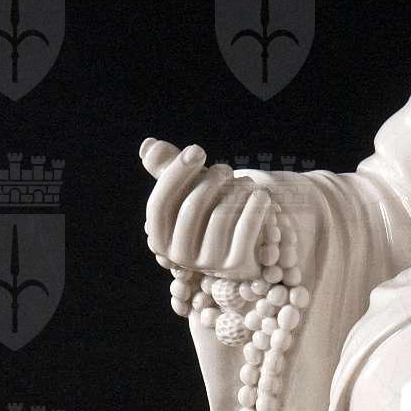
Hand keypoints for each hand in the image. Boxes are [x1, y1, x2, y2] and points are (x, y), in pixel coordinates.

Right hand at [140, 138, 273, 281]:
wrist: (248, 244)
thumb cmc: (211, 209)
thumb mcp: (187, 189)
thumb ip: (166, 168)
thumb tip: (149, 146)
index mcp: (160, 239)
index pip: (158, 204)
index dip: (176, 173)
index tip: (197, 149)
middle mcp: (181, 255)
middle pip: (191, 208)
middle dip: (211, 180)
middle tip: (226, 170)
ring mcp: (209, 263)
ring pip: (219, 216)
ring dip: (236, 191)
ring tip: (245, 183)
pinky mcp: (237, 265)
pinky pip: (245, 229)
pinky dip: (255, 207)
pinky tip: (261, 195)